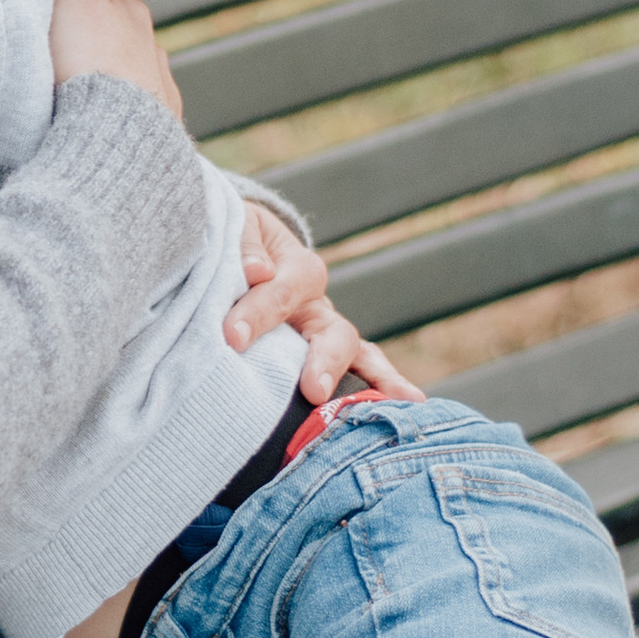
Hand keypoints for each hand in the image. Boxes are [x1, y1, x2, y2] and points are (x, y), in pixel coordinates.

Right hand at [49, 0, 182, 117]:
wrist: (113, 131)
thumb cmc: (89, 61)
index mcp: (131, 10)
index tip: (54, 5)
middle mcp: (151, 45)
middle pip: (118, 32)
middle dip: (95, 36)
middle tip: (60, 49)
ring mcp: (157, 85)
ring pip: (130, 70)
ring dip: (108, 73)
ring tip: (77, 87)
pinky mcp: (156, 123)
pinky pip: (136, 108)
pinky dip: (119, 106)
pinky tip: (102, 114)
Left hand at [226, 204, 422, 405]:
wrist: (235, 252)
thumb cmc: (233, 243)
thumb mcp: (235, 227)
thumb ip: (245, 243)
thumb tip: (259, 272)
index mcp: (295, 268)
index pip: (282, 291)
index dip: (258, 313)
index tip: (232, 337)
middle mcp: (318, 307)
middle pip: (335, 332)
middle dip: (326, 361)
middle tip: (314, 391)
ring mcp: (325, 336)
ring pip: (359, 358)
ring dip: (377, 381)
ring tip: (402, 404)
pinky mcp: (320, 361)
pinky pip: (357, 376)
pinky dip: (378, 392)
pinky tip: (406, 410)